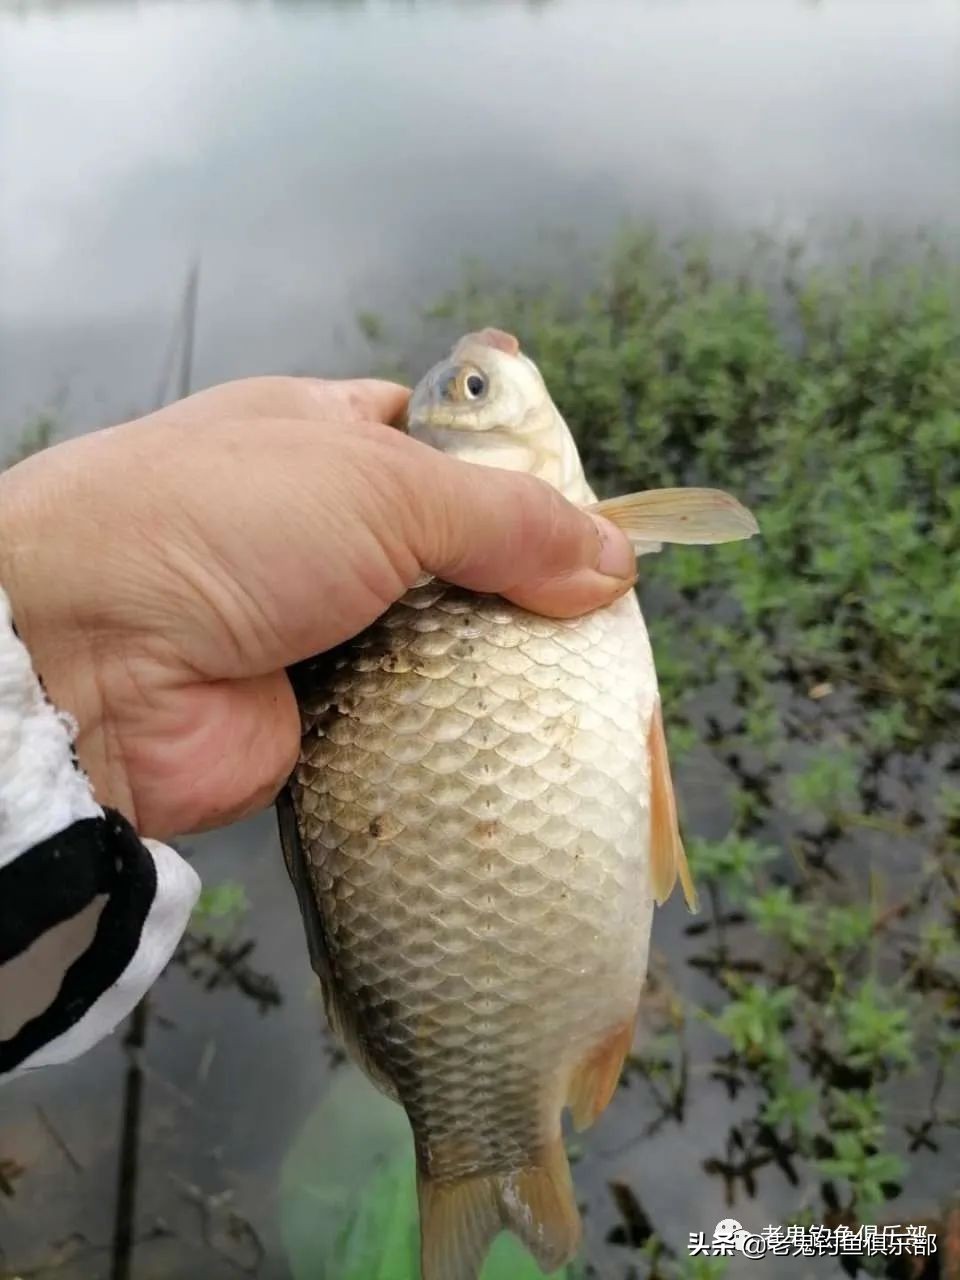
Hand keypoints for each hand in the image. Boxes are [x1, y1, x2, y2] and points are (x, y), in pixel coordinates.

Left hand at [0, 376, 636, 838]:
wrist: (89, 659)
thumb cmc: (224, 523)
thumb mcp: (383, 485)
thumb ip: (508, 519)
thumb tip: (613, 561)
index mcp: (330, 440)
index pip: (445, 443)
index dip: (519, 469)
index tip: (595, 507)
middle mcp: (327, 532)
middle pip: (458, 552)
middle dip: (525, 578)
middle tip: (605, 611)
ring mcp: (324, 628)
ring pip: (445, 643)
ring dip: (501, 662)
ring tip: (587, 679)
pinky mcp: (324, 718)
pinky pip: (417, 721)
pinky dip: (462, 729)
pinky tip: (526, 736)